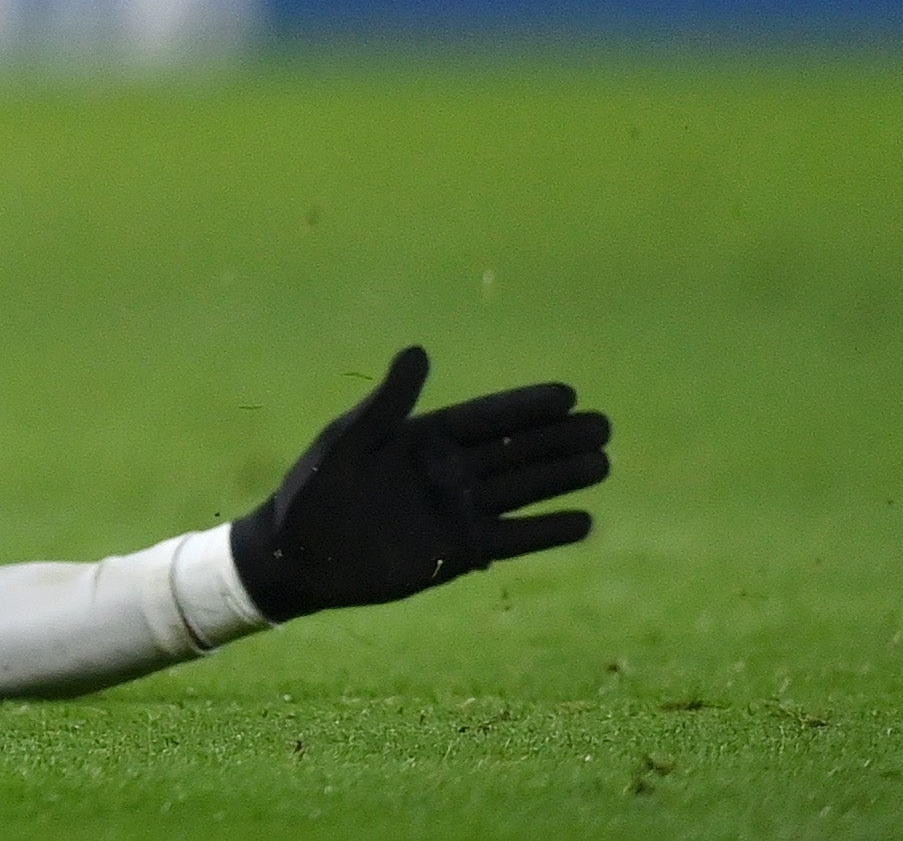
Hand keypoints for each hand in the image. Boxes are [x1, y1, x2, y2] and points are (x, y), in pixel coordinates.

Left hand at [225, 347, 609, 618]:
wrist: (300, 550)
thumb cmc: (318, 485)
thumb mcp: (352, 437)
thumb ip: (389, 401)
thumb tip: (419, 351)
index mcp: (424, 437)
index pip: (485, 418)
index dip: (525, 407)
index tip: (567, 393)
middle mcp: (449, 471)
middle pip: (514, 451)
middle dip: (556, 438)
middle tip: (603, 425)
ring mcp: (458, 511)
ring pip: (521, 490)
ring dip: (560, 478)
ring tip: (601, 463)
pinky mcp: (461, 551)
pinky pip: (513, 538)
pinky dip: (546, 531)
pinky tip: (582, 520)